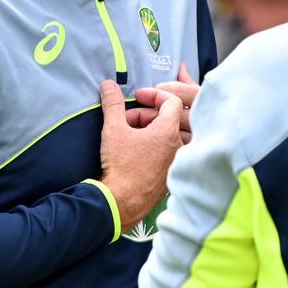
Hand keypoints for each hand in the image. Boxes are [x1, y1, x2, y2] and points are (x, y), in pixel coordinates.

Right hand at [99, 80, 182, 230]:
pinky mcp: (170, 175)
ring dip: (149, 129)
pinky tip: (135, 150)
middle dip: (146, 113)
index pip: (172, 101)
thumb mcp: (114, 130)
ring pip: (167, 136)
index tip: (137, 97)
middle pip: (168, 118)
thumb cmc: (121, 166)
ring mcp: (175, 161)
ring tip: (128, 134)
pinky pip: (166, 152)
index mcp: (169, 132)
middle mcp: (178, 146)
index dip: (153, 95)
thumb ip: (113, 104)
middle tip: (126, 118)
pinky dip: (153, 145)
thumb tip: (108, 85)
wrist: (122, 202)